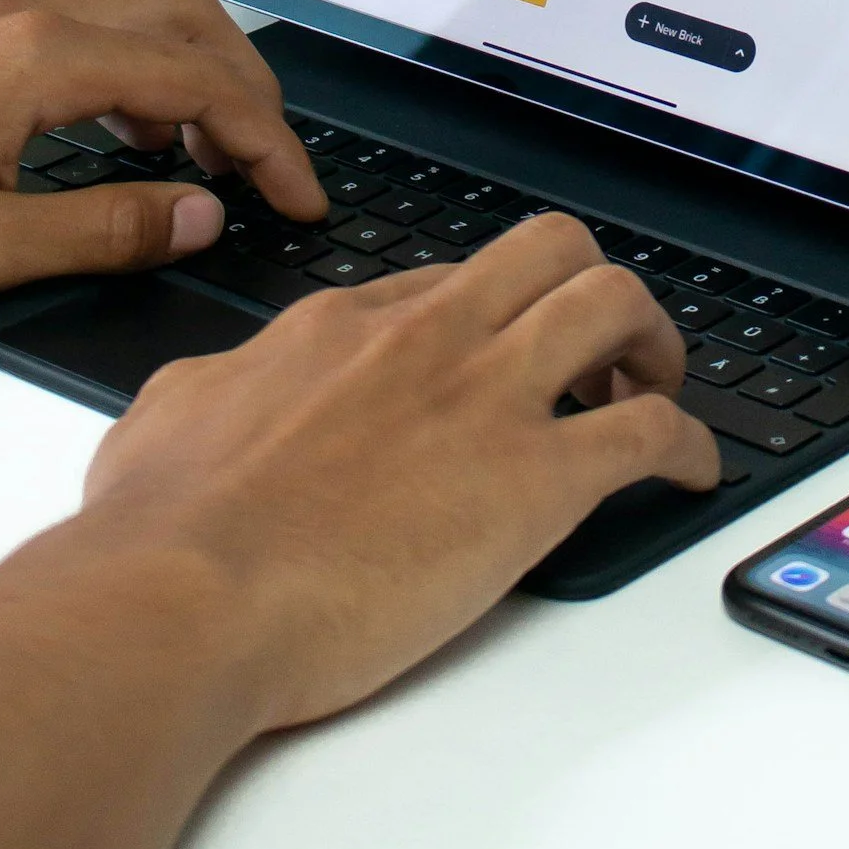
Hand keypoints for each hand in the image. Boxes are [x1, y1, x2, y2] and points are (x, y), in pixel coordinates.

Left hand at [0, 0, 327, 318]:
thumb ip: (103, 228)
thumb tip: (199, 216)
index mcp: (38, 57)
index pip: (198, 81)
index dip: (267, 142)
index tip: (301, 199)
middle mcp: (25, 14)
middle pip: (187, 20)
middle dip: (251, 93)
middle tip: (277, 174)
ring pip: (142, 10)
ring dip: (200, 72)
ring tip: (217, 160)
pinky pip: (92, 23)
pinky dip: (143, 67)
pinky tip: (135, 138)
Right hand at [80, 213, 722, 730]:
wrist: (179, 598)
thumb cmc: (157, 533)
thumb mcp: (167, 415)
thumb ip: (213, 389)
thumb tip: (216, 393)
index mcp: (342, 327)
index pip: (446, 283)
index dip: (486, 314)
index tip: (494, 353)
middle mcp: (426, 340)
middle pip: (549, 251)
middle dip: (587, 287)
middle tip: (596, 351)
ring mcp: (485, 400)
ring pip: (615, 303)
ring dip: (651, 343)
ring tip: (654, 390)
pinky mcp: (534, 481)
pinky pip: (650, 432)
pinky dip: (689, 444)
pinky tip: (690, 472)